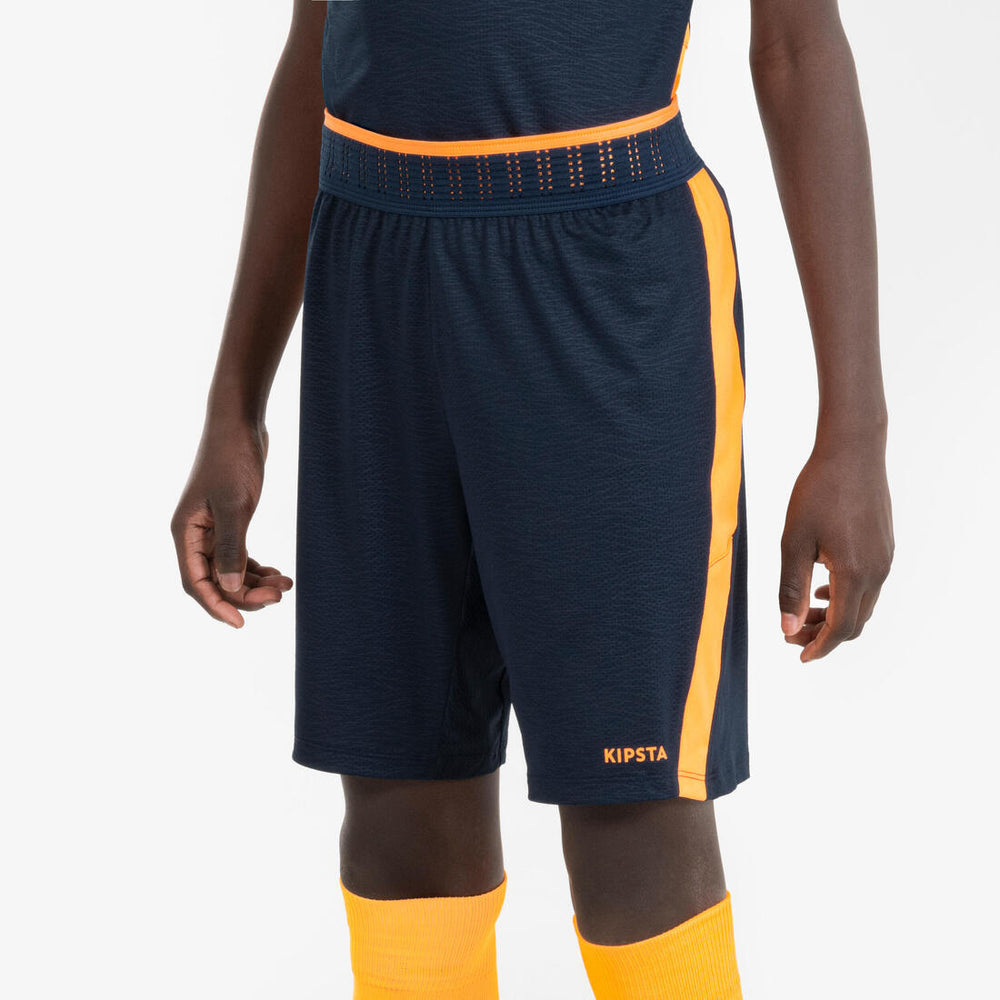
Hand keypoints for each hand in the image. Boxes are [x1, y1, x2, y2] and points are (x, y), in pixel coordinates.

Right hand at [170, 419, 291, 627]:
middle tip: (278, 595)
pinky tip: (279, 573)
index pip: (195, 583)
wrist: (240, 424)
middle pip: (215, 580)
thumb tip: (228, 588)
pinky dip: (257, 567)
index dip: (216, 606)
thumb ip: (231, 547)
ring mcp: (211, 528)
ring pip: (229, 570)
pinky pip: (239, 555)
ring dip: (254, 582)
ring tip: (285, 585)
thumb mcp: (234, 505)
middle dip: (245, 593)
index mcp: (185, 532)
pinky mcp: (229, 521)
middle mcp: (194, 534)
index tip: (242, 623)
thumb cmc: (233, 459)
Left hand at [778, 437, 892, 661]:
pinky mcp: (885, 546)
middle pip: (855, 622)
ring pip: (862, 605)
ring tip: (804, 612)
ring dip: (834, 616)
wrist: (853, 451)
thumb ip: (791, 587)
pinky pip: (868, 585)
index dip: (819, 647)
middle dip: (824, 635)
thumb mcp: (794, 541)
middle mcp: (878, 570)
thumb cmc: (818, 491)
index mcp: (855, 573)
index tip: (798, 654)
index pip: (841, 628)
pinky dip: (845, 596)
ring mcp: (885, 558)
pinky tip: (822, 587)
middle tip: (791, 633)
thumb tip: (788, 626)